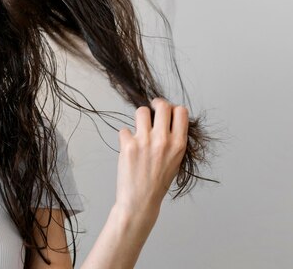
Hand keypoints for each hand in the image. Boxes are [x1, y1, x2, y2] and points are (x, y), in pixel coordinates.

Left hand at [115, 98, 187, 226]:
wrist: (141, 200)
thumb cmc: (158, 182)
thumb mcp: (175, 160)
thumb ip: (173, 139)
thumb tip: (167, 118)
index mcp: (179, 144)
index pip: (181, 111)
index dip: (173, 108)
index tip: (166, 111)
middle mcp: (163, 140)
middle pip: (162, 105)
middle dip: (156, 105)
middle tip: (151, 111)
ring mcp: (145, 141)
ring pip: (141, 111)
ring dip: (139, 118)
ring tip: (139, 130)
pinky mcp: (128, 145)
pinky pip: (124, 129)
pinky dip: (125, 137)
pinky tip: (128, 148)